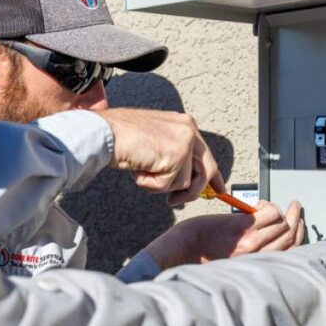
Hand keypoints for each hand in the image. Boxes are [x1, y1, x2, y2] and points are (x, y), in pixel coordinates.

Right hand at [97, 108, 223, 202]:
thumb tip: (187, 181)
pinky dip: (151, 184)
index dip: (215, 176)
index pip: (206, 154)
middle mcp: (189, 130)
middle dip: (191, 192)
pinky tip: (139, 170)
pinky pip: (169, 185)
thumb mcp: (154, 143)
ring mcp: (184, 142)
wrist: (104, 132)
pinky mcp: (176, 156)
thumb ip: (173, 156)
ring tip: (142, 170)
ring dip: (160, 184)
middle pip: (206, 171)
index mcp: (184, 124)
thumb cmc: (120, 137)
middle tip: (174, 201)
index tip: (220, 190)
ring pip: (184, 182)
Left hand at [145, 200, 303, 268]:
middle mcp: (258, 255)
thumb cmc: (201, 256)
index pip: (290, 250)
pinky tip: (258, 204)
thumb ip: (252, 253)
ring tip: (272, 206)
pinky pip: (268, 212)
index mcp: (256, 265)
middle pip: (289, 235)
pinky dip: (268, 205)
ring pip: (281, 222)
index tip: (298, 224)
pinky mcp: (242, 226)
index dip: (298, 235)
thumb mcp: (233, 261)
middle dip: (295, 219)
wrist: (183, 249)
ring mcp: (251, 240)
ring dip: (281, 210)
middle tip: (295, 208)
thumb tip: (265, 236)